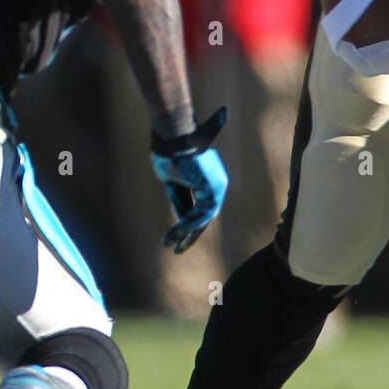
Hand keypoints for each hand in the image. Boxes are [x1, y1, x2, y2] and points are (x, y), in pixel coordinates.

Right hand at [150, 108, 228, 253]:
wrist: (172, 138)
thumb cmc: (170, 155)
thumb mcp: (174, 184)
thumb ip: (181, 202)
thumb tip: (183, 223)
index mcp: (209, 181)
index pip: (202, 209)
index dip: (187, 226)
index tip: (173, 240)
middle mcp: (217, 183)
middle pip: (206, 216)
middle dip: (191, 235)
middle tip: (178, 251)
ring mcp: (218, 185)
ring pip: (204, 217)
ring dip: (187, 232)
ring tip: (172, 244)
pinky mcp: (214, 186)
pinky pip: (203, 212)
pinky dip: (190, 224)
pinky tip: (177, 232)